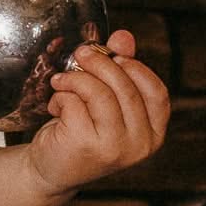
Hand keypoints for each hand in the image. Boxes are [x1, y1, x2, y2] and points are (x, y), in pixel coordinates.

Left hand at [26, 30, 168, 198]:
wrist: (49, 168)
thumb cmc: (79, 131)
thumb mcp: (106, 101)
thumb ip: (120, 69)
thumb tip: (124, 36)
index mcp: (153, 133)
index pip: (156, 91)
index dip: (135, 67)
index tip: (114, 54)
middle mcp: (140, 144)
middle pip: (125, 86)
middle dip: (99, 62)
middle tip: (80, 55)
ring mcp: (115, 147)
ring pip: (99, 92)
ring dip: (75, 79)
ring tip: (61, 82)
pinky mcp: (85, 144)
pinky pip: (74, 102)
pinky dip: (61, 96)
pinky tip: (56, 106)